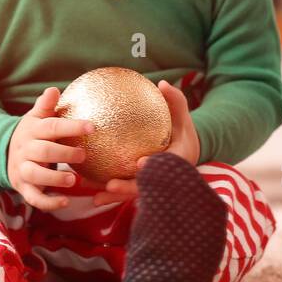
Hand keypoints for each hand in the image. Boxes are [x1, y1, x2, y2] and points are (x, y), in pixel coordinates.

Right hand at [6, 87, 104, 210]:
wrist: (4, 153)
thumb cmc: (32, 134)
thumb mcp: (36, 118)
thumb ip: (45, 106)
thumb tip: (53, 89)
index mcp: (33, 131)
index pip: (52, 127)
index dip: (72, 126)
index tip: (92, 127)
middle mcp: (26, 150)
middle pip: (43, 151)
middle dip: (63, 153)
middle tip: (83, 155)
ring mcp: (23, 170)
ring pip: (36, 175)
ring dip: (54, 179)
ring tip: (74, 180)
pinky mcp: (23, 188)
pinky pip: (34, 198)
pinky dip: (49, 202)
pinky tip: (65, 202)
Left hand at [91, 80, 199, 206]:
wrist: (187, 152)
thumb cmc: (183, 130)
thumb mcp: (182, 114)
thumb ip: (175, 100)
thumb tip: (161, 83)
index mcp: (179, 159)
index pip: (167, 164)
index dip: (154, 166)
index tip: (140, 163)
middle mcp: (167, 177)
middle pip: (147, 186)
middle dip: (129, 188)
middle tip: (110, 185)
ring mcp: (155, 186)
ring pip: (134, 194)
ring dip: (115, 197)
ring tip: (96, 197)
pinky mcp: (144, 189)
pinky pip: (127, 193)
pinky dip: (112, 195)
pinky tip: (93, 195)